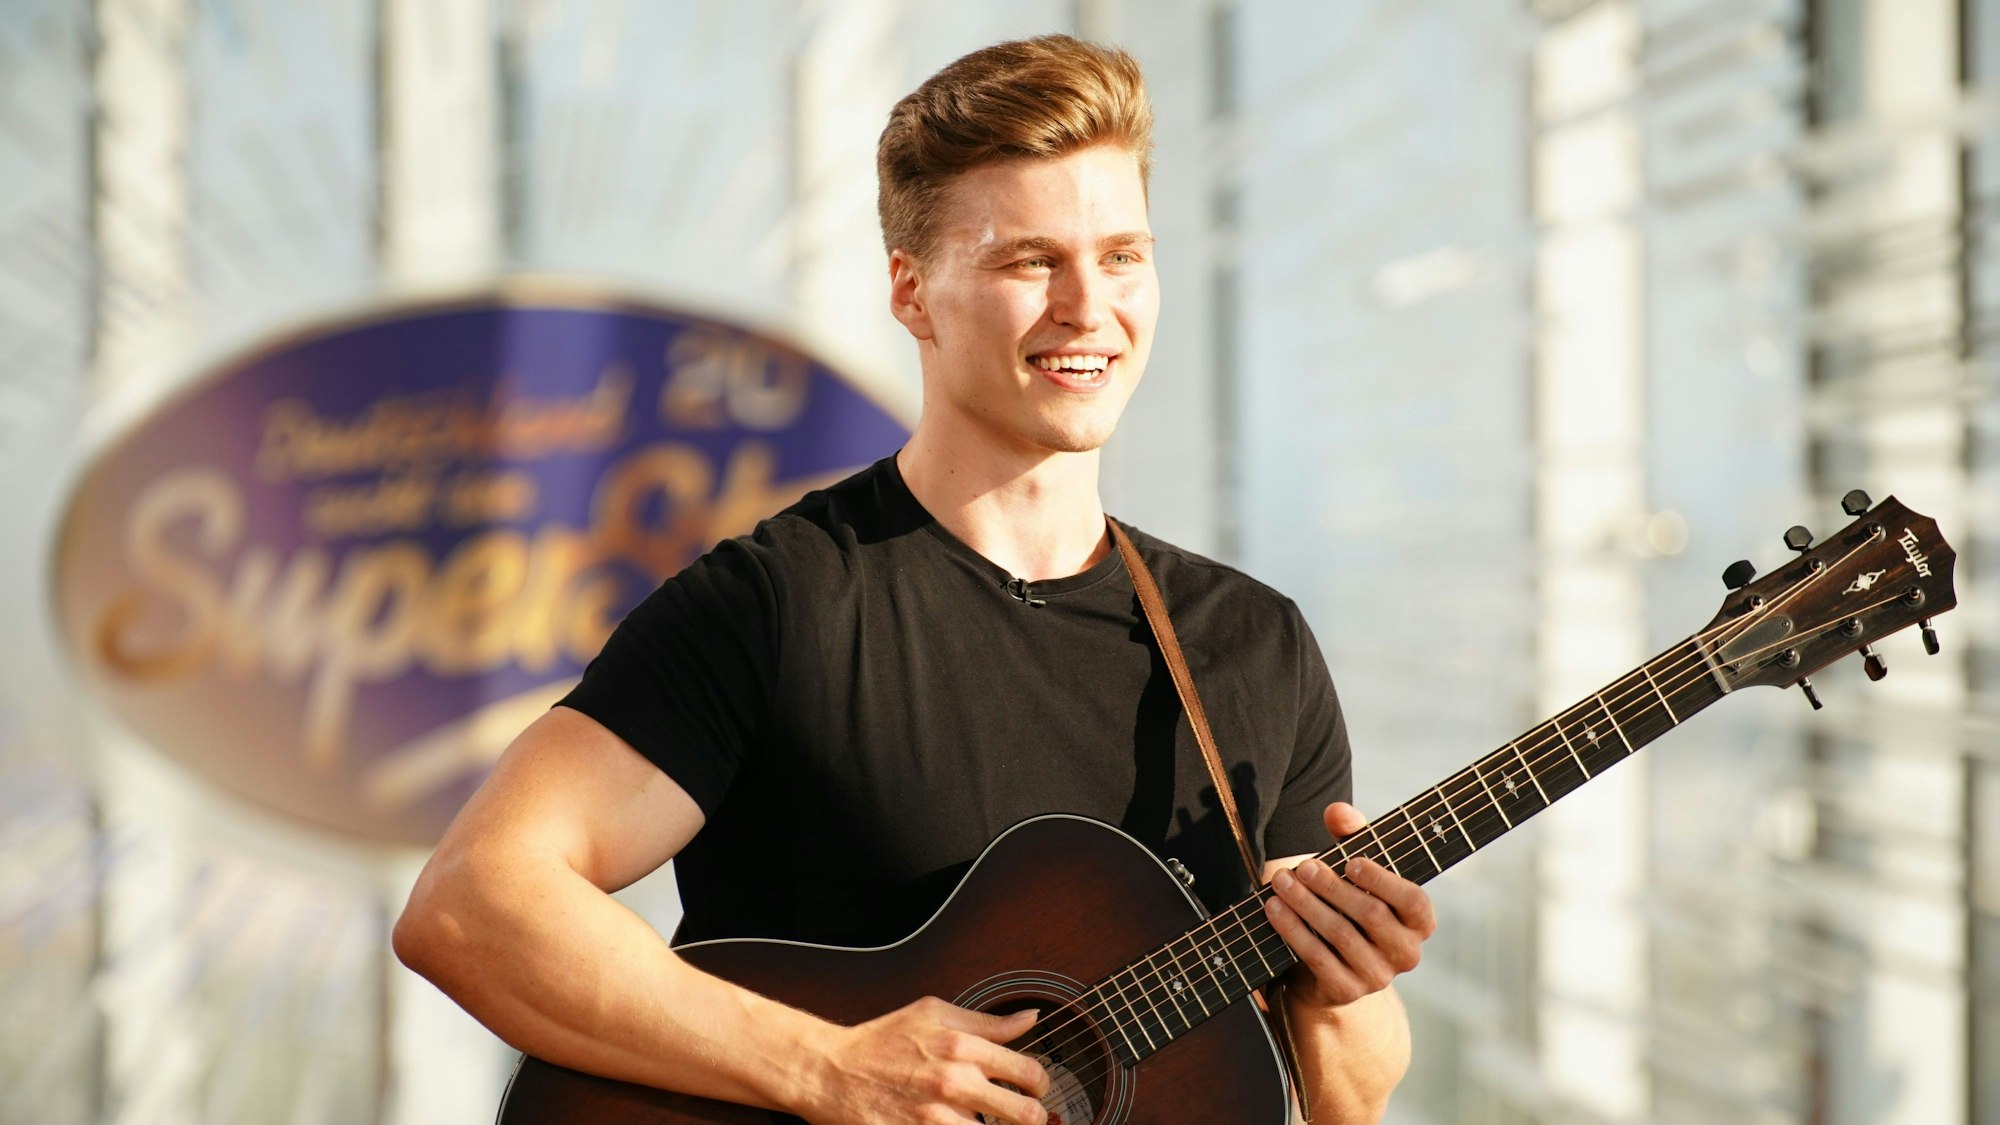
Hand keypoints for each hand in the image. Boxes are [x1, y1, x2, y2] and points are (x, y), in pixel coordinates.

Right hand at [795, 996, 1049, 1123]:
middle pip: (1025, 1115)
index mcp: (962, 1047)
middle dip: (1032, 1118)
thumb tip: (1030, 1017)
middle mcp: (954, 1083)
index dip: (1040, 1084)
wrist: (830, 1072)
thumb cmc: (880, 1041)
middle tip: (1023, 1116)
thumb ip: (987, 1021)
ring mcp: (936, 1118)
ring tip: (983, 1120)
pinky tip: (957, 1123)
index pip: (1029, 1072)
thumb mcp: (933, 1014)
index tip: (1035, 1089)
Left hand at [1263, 802, 1436, 1007]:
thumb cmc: (1348, 903)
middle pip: (1371, 915)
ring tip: (1281, 881)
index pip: (1413, 901)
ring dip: (1306, 904)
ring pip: (1340, 935)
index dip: (1382, 881)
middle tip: (1303, 867)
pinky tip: (1273, 909)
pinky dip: (1292, 930)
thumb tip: (1338, 811)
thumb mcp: (1355, 868)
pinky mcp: (1346, 991)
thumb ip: (1352, 836)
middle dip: (1332, 887)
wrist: (1328, 964)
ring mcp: (1377, 976)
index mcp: (1419, 922)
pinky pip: (1317, 958)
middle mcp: (1406, 953)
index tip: (1351, 860)